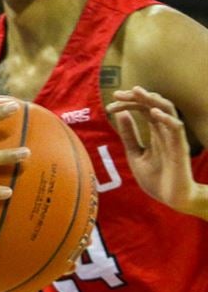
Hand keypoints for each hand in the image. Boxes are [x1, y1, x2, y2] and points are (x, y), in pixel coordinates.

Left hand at [107, 87, 200, 215]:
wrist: (172, 199)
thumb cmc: (157, 179)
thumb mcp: (135, 154)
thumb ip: (129, 135)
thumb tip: (119, 114)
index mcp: (155, 132)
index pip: (143, 109)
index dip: (128, 103)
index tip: (110, 103)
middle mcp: (165, 131)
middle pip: (153, 105)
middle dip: (135, 97)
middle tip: (117, 94)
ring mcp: (173, 138)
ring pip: (167, 111)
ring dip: (151, 99)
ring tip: (137, 92)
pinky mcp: (180, 148)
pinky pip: (176, 128)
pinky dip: (166, 118)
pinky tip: (152, 112)